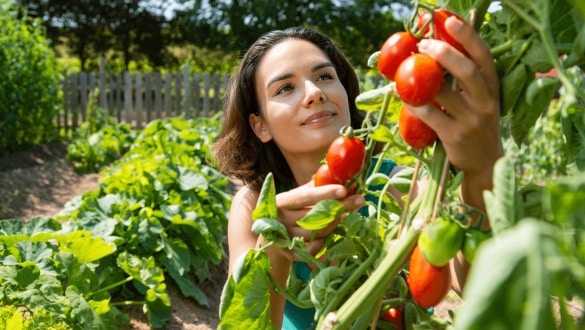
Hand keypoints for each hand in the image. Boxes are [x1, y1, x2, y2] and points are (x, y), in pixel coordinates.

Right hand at [275, 182, 364, 248]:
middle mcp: (280, 220)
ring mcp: (284, 238)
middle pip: (313, 216)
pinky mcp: (290, 254)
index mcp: (281, 201)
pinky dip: (322, 243)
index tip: (344, 190)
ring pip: (315, 233)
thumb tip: (337, 175)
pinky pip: (312, 250)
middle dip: (338, 208)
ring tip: (343, 216)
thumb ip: (314, 187)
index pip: (305, 197)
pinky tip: (328, 236)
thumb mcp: (298, 196)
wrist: (273, 237)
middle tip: (358, 200)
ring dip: (333, 224)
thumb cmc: (291, 210)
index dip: (325, 193)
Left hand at [408, 15, 502, 177]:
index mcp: (492, 87)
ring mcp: (472, 120)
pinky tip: (402, 97)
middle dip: (443, 53)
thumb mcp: (480, 100)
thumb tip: (439, 49)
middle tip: (422, 45)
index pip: (483, 55)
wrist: (484, 164)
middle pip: (466, 70)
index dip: (467, 36)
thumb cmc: (476, 125)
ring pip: (444, 93)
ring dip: (421, 80)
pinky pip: (430, 115)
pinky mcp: (455, 136)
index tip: (450, 21)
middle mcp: (486, 102)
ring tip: (403, 70)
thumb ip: (465, 79)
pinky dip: (414, 104)